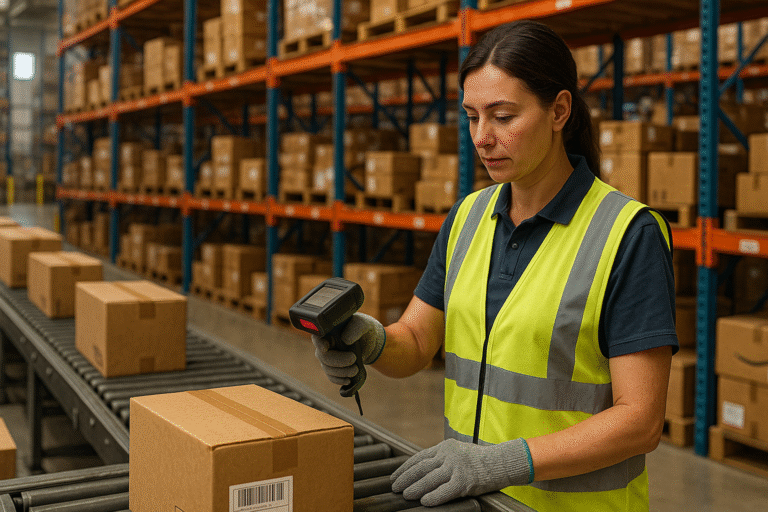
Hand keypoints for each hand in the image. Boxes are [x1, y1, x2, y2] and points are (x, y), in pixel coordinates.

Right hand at [311, 313, 385, 385]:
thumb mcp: (364, 324)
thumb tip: (345, 340)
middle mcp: (324, 344)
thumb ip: (356, 328)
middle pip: (323, 356)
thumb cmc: (364, 329)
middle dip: (338, 361)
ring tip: (356, 369)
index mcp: (328, 330)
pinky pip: (332, 377)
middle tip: (353, 359)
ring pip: (328, 369)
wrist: (370, 341)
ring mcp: (327, 357)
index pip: (317, 336)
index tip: (325, 348)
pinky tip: (349, 380)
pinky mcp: (333, 368)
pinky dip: (340, 380)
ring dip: (342, 372)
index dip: (319, 344)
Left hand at [390, 438, 532, 506]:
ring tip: (405, 495)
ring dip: (415, 488)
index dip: (405, 468)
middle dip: (406, 478)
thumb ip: (442, 458)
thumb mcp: (458, 452)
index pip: (419, 457)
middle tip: (394, 487)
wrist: (502, 462)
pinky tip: (424, 502)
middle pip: (421, 467)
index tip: (395, 476)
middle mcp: (449, 455)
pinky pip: (445, 491)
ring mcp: (457, 467)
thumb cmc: (480, 461)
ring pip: (430, 479)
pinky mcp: (465, 481)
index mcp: (445, 447)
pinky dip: (433, 497)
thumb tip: (422, 471)